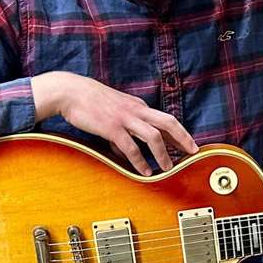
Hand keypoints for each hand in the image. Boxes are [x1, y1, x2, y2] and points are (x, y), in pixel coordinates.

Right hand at [31, 71, 197, 175]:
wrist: (70, 91)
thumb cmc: (90, 101)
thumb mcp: (114, 111)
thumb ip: (124, 129)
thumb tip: (127, 152)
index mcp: (138, 106)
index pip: (165, 119)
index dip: (180, 133)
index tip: (189, 144)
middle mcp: (136, 110)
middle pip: (168, 122)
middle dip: (183, 138)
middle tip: (192, 152)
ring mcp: (125, 118)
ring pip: (153, 136)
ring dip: (163, 154)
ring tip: (168, 168)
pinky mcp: (112, 127)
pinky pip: (130, 147)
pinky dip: (140, 161)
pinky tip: (144, 171)